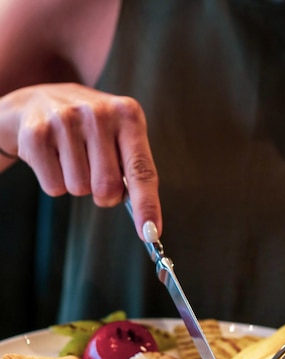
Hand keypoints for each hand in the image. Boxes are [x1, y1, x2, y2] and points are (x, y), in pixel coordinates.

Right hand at [0, 82, 160, 238]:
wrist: (39, 103)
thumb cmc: (91, 131)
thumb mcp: (120, 137)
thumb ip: (135, 171)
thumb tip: (147, 222)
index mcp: (128, 115)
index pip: (142, 171)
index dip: (147, 205)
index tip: (151, 232)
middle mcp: (99, 113)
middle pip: (108, 188)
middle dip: (103, 194)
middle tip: (95, 173)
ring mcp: (66, 121)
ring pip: (79, 189)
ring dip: (76, 184)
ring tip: (71, 157)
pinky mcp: (37, 134)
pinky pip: (54, 187)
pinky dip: (54, 182)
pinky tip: (54, 157)